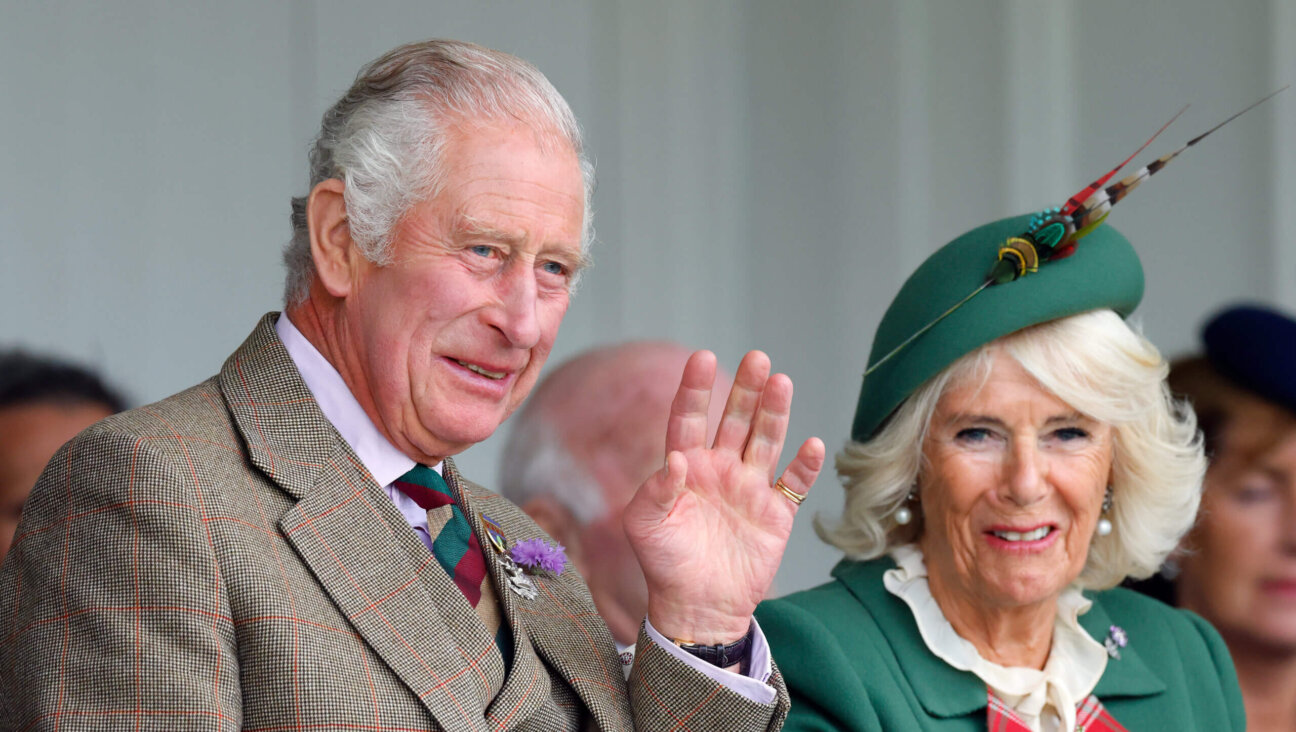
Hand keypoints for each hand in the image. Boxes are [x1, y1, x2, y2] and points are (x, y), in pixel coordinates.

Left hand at [624, 350, 824, 644]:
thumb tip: (675, 460)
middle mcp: (720, 470)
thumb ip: (654, 491)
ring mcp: (750, 489)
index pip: (689, 418)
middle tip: (757, 358)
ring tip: (781, 382)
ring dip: (775, 413)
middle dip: (746, 389)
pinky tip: (811, 445)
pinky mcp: (776, 514)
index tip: (700, 357)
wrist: (698, 607)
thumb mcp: (644, 527)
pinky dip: (805, 466)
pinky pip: (794, 484)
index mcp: (686, 467)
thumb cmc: (663, 565)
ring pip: (766, 441)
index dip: (695, 389)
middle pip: (735, 420)